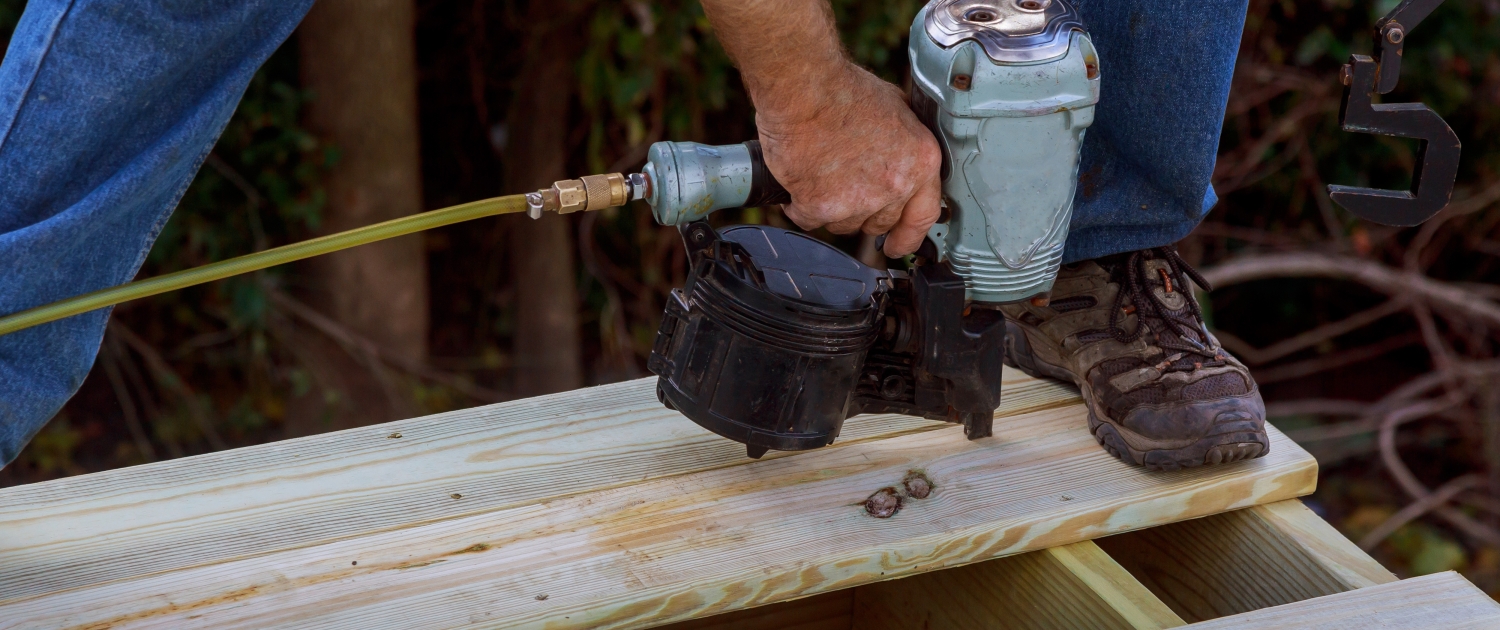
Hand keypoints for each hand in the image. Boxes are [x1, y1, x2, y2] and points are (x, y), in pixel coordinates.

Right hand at [754, 63, 942, 256]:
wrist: (804, 87)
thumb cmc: (844, 89)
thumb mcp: (896, 107)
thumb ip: (905, 141)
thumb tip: (902, 154)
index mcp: (920, 161)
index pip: (923, 215)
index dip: (909, 237)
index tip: (898, 246)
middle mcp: (894, 186)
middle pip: (877, 223)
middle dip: (861, 210)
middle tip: (844, 186)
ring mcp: (857, 200)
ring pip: (842, 224)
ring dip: (830, 207)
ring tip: (820, 171)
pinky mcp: (820, 206)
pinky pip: (808, 219)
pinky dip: (799, 204)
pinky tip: (798, 179)